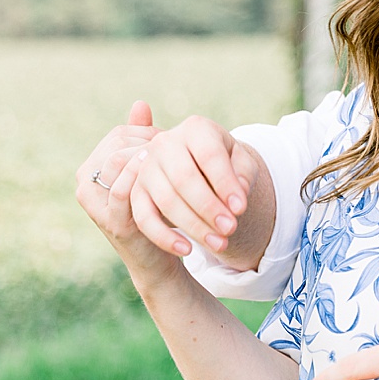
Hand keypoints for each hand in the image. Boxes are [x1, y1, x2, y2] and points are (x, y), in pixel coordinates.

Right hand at [76, 100, 177, 276]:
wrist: (160, 255)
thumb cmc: (158, 207)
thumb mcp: (153, 169)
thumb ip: (144, 138)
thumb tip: (140, 103)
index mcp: (94, 163)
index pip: (120, 133)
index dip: (150, 135)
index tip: (177, 144)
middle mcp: (86, 179)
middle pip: (118, 145)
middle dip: (153, 147)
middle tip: (184, 156)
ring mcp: (93, 200)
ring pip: (118, 162)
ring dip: (154, 164)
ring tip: (183, 170)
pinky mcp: (109, 218)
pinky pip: (123, 191)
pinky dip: (151, 186)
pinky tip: (177, 190)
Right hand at [126, 115, 270, 267]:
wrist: (198, 171)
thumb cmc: (223, 168)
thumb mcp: (240, 165)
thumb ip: (244, 174)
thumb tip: (237, 199)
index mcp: (195, 129)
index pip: (210, 156)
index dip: (226, 183)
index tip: (241, 209)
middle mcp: (164, 143)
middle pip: (185, 178)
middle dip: (209, 208)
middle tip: (231, 229)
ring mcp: (145, 167)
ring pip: (166, 200)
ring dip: (193, 226)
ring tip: (219, 244)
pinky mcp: (134, 192)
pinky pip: (144, 218)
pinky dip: (164, 237)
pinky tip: (187, 250)